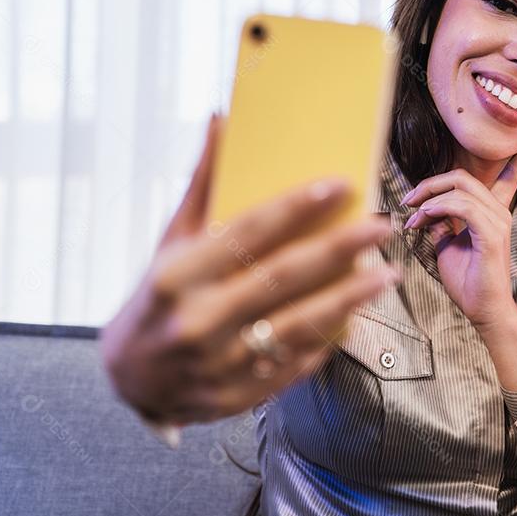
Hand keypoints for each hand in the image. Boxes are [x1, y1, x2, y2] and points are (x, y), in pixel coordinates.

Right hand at [99, 114, 399, 425]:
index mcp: (177, 275)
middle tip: (382, 225)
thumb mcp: (170, 242)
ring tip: (389, 273)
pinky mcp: (239, 396)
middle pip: (284, 277)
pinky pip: (297, 362)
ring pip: (300, 324)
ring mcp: (220, 364)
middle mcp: (199, 320)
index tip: (341, 184)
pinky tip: (359, 314)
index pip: (247, 233)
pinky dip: (331, 337)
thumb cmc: (158, 295)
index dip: (297, 207)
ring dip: (351, 297)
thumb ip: (202, 185)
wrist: (127, 381)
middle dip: (340, 248)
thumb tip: (221, 119)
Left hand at [400, 138, 516, 328]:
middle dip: (431, 183)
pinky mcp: (491, 234)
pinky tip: (423, 221)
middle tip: (409, 200)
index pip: (510, 175)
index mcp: (493, 212)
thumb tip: (426, 210)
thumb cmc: (468, 281)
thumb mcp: (448, 244)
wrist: (484, 311)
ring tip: (413, 218)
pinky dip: (437, 209)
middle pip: (463, 176)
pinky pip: (461, 206)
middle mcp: (499, 211)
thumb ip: (441, 222)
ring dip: (428, 199)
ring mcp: (497, 222)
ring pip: (460, 188)